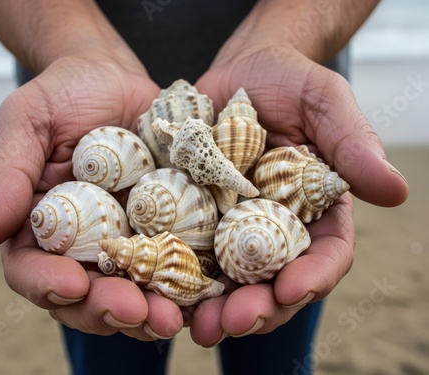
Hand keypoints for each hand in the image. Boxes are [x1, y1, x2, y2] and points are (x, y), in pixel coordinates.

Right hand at [0, 56, 183, 339]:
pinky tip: (200, 292)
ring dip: (150, 310)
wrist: (113, 77)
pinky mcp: (161, 226)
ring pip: (131, 288)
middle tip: (137, 314)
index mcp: (39, 223)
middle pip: (85, 293)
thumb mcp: (26, 121)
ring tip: (172, 318)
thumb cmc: (64, 94)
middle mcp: (80, 240)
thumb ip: (6, 173)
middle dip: (108, 309)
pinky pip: (171, 261)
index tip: (72, 285)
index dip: (47, 285)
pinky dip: (183, 282)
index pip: (31, 268)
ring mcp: (123, 237)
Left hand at [190, 46, 408, 345]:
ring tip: (196, 326)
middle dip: (257, 308)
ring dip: (214, 308)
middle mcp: (275, 226)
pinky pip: (185, 251)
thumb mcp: (323, 101)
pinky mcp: (194, 215)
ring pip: (227, 278)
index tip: (292, 290)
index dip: (312, 277)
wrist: (238, 72)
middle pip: (272, 280)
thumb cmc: (287, 82)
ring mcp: (232, 224)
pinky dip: (176, 276)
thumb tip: (395, 190)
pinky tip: (161, 291)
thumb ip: (353, 143)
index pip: (324, 254)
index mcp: (315, 208)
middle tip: (232, 323)